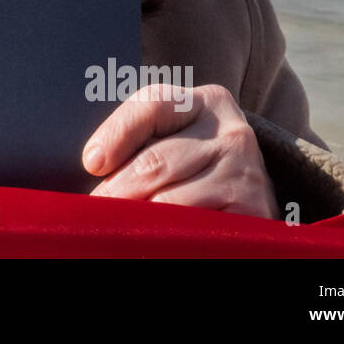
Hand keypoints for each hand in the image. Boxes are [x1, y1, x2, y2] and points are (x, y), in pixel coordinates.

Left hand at [82, 83, 280, 219]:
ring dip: (136, 219)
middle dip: (115, 190)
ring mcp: (245, 174)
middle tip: (93, 212)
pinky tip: (153, 240)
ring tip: (116, 228)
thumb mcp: (171, 136)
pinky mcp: (252, 214)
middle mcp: (230, 133)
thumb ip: (137, 140)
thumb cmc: (191, 160)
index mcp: (204, 103)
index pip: (151, 106)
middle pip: (154, 161)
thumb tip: (95, 165)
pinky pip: (194, 230)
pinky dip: (167, 236)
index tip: (91, 163)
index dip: (115, 134)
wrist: (249, 193)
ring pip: (169, 202)